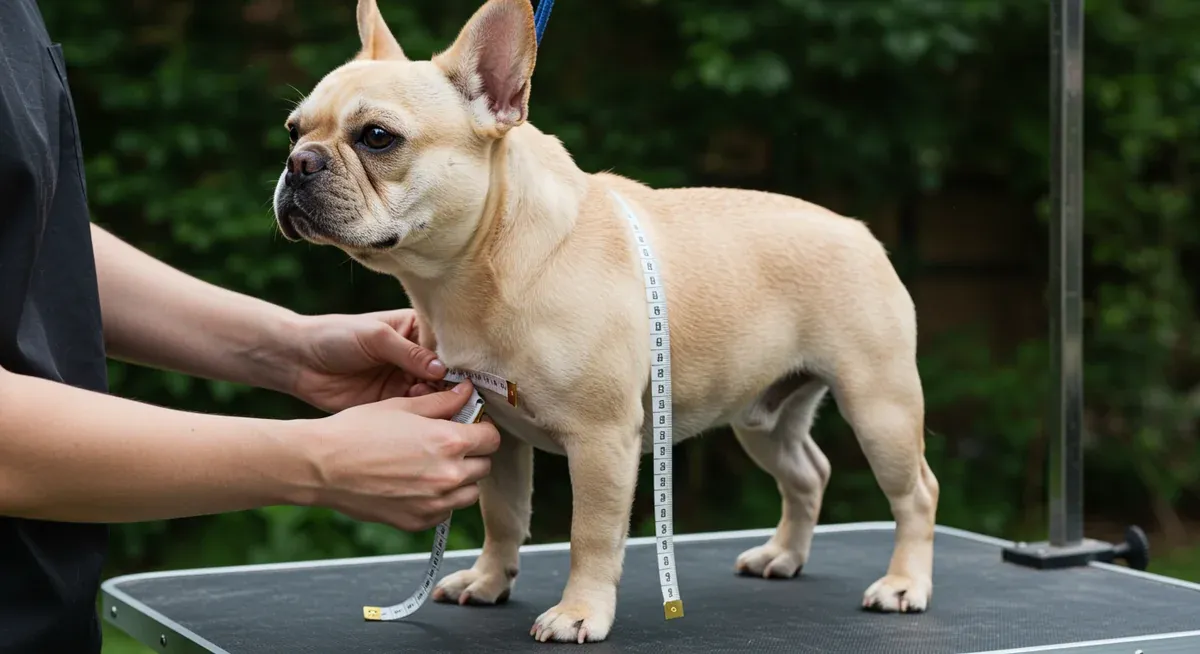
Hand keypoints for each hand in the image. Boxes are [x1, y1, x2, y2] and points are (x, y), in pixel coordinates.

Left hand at [288, 309, 446, 412]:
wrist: (298, 361)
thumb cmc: (335, 336)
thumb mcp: (375, 337)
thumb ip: (409, 352)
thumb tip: (443, 370)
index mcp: (415, 330)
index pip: (446, 344)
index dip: (458, 358)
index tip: (468, 372)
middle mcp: (415, 356)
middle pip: (445, 373)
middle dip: (452, 384)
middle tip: (459, 396)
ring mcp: (404, 380)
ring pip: (433, 394)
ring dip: (438, 401)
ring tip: (435, 403)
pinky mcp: (391, 403)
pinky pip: (415, 411)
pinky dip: (421, 414)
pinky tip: (420, 413)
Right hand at [297, 380, 500, 530]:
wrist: (322, 466)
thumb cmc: (358, 430)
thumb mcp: (402, 406)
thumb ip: (442, 402)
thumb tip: (467, 392)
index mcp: (449, 442)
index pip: (492, 439)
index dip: (482, 430)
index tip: (470, 428)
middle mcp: (448, 476)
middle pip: (484, 466)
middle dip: (472, 454)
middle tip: (447, 445)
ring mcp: (434, 503)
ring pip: (468, 493)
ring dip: (459, 480)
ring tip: (432, 466)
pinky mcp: (418, 522)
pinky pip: (444, 511)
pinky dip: (438, 500)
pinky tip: (415, 485)